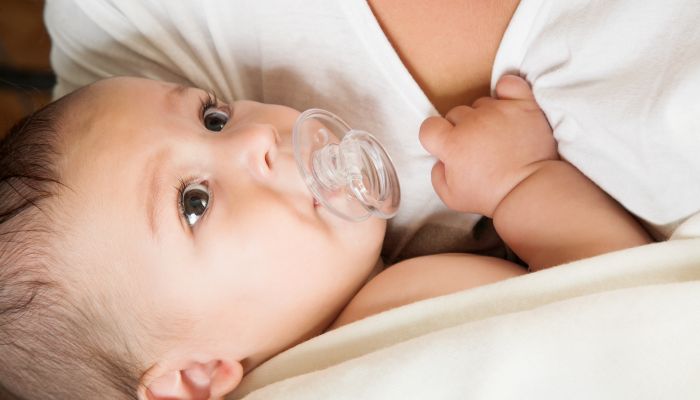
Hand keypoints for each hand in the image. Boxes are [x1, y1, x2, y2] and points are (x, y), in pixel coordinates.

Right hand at [419, 75, 556, 216]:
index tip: (448, 147)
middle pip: (456, 113)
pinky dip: (507, 91)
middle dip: (462, 129)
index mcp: (453, 144)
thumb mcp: (451, 197)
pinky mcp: (524, 106)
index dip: (436, 137)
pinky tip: (507, 105)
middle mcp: (473, 122)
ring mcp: (499, 112)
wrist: (531, 190)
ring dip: (486, 116)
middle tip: (478, 148)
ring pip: (482, 103)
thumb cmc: (492, 196)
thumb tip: (440, 160)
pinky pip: (509, 84)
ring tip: (499, 137)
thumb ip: (437, 175)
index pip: (429, 127)